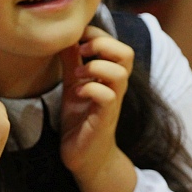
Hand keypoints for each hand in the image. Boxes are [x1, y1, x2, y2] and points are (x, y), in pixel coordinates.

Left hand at [58, 26, 136, 191]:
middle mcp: (116, 87)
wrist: (85, 157)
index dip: (97, 34)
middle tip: (82, 51)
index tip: (76, 38)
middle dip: (102, 44)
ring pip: (120, 73)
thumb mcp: (73, 84)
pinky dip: (90, 89)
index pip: (116, 43)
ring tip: (78, 74)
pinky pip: (107, 96)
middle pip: (126, 53)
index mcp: (109, 75)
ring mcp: (113, 102)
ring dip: (95, 67)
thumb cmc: (80, 119)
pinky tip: (77, 93)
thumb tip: (64, 37)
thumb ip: (71, 61)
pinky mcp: (105, 119)